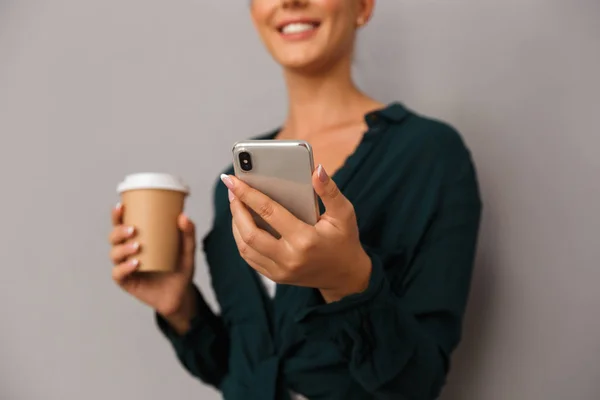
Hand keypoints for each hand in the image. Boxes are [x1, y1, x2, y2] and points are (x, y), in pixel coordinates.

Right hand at [108, 204, 196, 332]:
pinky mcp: (127, 283)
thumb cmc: (180, 268)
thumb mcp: (187, 250)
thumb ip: (188, 234)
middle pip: (114, 238)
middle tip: (133, 229)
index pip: (122, 224)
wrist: (181, 294)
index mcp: (138, 240)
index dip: (117, 215)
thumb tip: (183, 216)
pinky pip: (119, 274)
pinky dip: (124, 267)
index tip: (121, 206)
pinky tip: (135, 264)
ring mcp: (126, 267)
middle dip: (118, 231)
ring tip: (137, 247)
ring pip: (114, 254)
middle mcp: (128, 252)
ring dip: (122, 248)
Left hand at [222, 165, 371, 302]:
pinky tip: (242, 223)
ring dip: (235, 224)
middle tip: (232, 189)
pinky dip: (241, 239)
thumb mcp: (344, 213)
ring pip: (245, 247)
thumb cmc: (344, 240)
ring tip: (236, 203)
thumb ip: (329, 191)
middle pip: (250, 232)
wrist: (346, 276)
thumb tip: (316, 170)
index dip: (248, 193)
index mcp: (305, 240)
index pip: (269, 212)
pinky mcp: (276, 277)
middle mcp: (289, 258)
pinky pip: (250, 258)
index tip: (231, 179)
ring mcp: (280, 271)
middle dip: (236, 208)